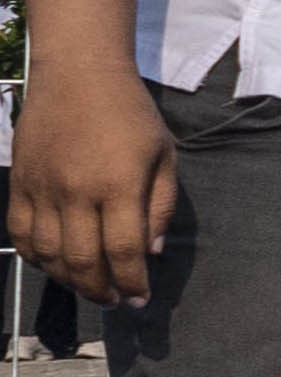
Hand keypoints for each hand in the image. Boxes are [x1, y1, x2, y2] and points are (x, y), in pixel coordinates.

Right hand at [10, 59, 173, 306]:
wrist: (78, 75)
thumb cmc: (131, 114)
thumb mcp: (163, 155)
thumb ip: (160, 206)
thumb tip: (151, 253)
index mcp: (119, 185)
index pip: (124, 251)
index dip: (133, 282)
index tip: (141, 300)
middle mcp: (76, 192)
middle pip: (83, 260)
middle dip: (102, 290)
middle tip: (116, 302)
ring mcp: (43, 189)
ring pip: (49, 254)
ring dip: (69, 280)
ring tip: (90, 287)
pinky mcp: (20, 183)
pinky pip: (22, 233)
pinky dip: (36, 257)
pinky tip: (54, 265)